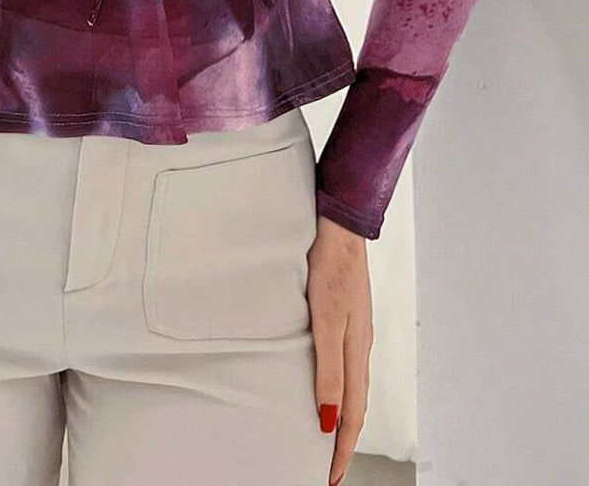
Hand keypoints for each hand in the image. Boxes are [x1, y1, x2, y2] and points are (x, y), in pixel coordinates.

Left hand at [307, 215, 373, 485]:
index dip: (343, 447)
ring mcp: (355, 329)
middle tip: (330, 466)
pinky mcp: (347, 314)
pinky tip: (328, 382)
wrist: (339, 225)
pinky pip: (346, 363)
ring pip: (352, 384)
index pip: (352, 413)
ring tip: (330, 435)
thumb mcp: (326, 321)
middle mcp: (359, 345)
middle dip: (345, 438)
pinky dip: (340, 386)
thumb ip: (328, 369)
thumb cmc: (331, 268)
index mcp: (356, 351)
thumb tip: (330, 418)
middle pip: (356, 403)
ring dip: (343, 413)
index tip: (332, 475)